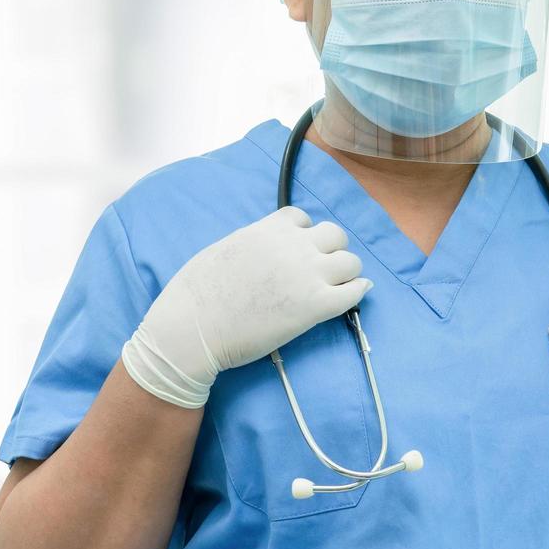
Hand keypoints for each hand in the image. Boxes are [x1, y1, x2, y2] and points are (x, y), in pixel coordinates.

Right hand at [121, 206, 371, 407]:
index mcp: (268, 230)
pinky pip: (353, 292)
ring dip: (345, 271)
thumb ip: (252, 243)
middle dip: (330, 249)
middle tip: (321, 268)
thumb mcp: (223, 250)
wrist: (190, 330)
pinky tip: (354, 294)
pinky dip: (357, 291)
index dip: (302, 234)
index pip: (302, 218)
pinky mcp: (316, 307)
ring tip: (337, 285)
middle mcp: (294, 247)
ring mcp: (308, 276)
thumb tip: (262, 248)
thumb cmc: (194, 295)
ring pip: (350, 262)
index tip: (297, 250)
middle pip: (334, 235)